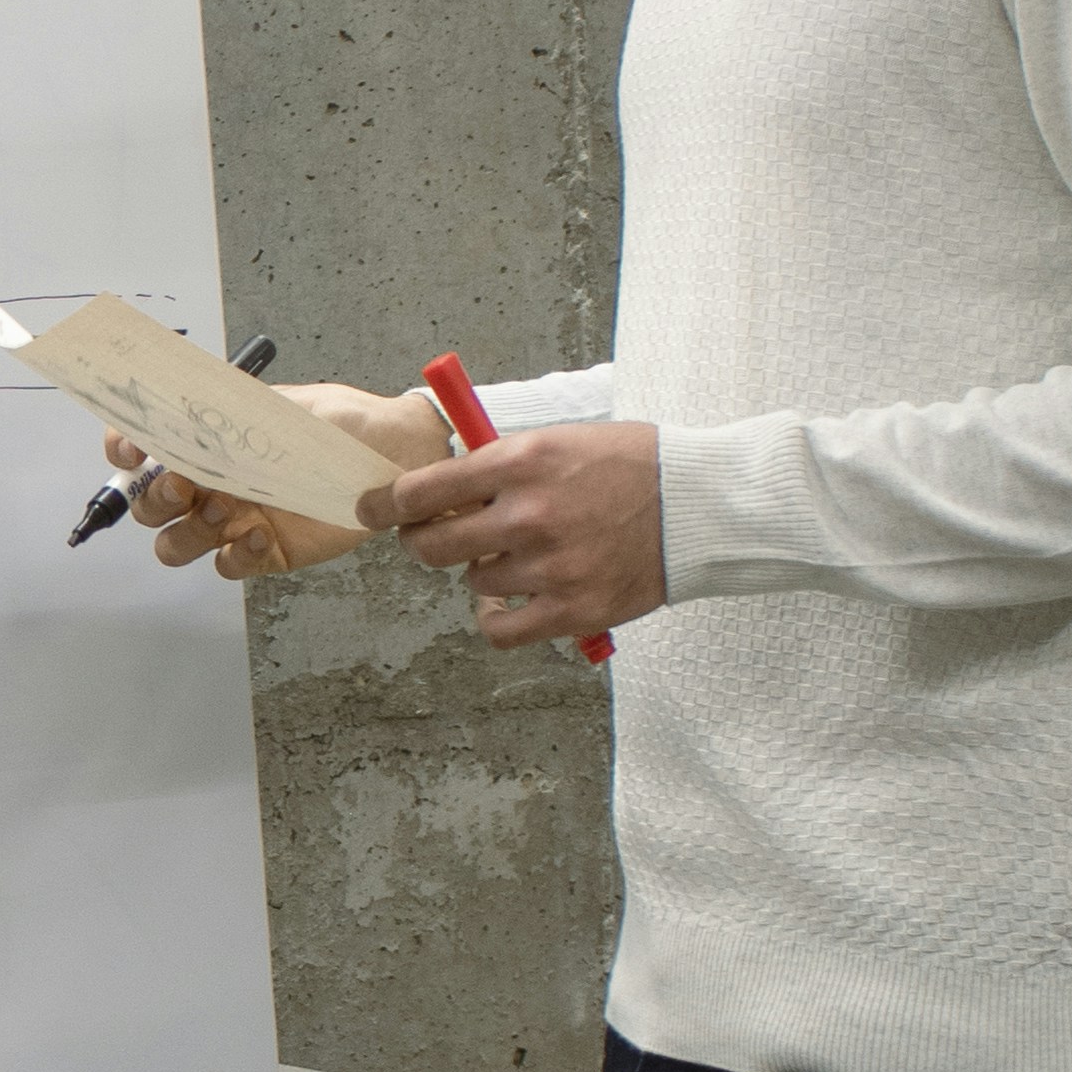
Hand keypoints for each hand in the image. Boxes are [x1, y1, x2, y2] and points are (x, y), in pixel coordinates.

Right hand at [112, 383, 451, 580]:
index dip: (123, 450)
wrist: (397, 458)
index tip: (131, 450)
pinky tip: (261, 535)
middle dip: (155, 498)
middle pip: (148, 506)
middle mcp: (213, 482)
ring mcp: (235, 520)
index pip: (142, 446)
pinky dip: (234, 555)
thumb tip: (183, 406)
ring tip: (231, 511)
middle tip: (185, 486)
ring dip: (190, 531)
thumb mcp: (286, 403)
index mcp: (209, 440)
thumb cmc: (344, 423)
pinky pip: (225, 566)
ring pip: (175, 544)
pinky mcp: (263, 552)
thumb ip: (232, 410)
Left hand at [372, 418, 667, 647]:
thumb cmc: (632, 465)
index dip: (385, 505)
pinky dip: (498, 620)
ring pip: (473, 584)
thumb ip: (499, 465)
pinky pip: (501, 631)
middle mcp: (528, 516)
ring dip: (484, 573)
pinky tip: (511, 603)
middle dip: (423, 542)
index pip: (421, 491)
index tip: (372, 510)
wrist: (699, 504)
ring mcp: (549, 567)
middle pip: (431, 547)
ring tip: (521, 555)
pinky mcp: (572, 610)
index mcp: (520, 463)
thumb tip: (442, 489)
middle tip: (435, 537)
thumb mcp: (559, 440)